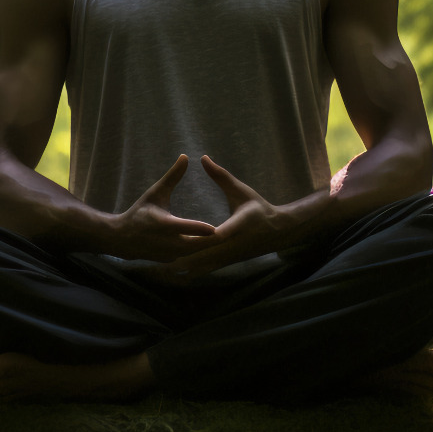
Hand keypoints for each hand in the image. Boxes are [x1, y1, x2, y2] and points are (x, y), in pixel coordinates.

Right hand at [108, 155, 217, 262]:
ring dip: (206, 247)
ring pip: (193, 252)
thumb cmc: (140, 212)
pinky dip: (197, 251)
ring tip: (226, 240)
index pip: (187, 227)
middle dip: (212, 242)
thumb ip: (172, 177)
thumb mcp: (155, 193)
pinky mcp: (170, 260)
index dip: (202, 229)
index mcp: (164, 224)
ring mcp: (169, 254)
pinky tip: (210, 246)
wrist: (123, 239)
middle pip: (195, 245)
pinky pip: (187, 256)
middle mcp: (168, 242)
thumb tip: (185, 156)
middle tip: (231, 236)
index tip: (217, 228)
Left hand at [161, 156, 282, 279]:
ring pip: (201, 266)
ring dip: (182, 265)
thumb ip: (221, 176)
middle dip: (180, 254)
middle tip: (156, 252)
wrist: (276, 232)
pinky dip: (189, 270)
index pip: (215, 233)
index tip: (174, 234)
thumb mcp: (241, 190)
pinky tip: (174, 273)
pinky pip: (204, 269)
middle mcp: (229, 246)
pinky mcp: (225, 262)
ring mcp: (227, 257)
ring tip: (158, 265)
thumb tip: (203, 158)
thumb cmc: (258, 208)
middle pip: (202, 255)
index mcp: (235, 227)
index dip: (195, 235)